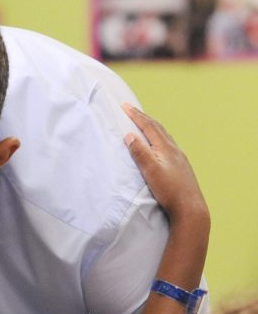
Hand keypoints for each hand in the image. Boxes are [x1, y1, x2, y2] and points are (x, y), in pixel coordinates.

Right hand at [123, 104, 209, 227]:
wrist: (189, 207)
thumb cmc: (169, 190)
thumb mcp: (150, 170)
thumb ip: (140, 152)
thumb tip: (130, 135)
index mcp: (165, 148)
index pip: (149, 126)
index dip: (136, 115)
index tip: (125, 106)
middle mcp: (174, 149)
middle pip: (158, 128)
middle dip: (144, 118)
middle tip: (132, 110)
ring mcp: (179, 158)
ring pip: (164, 136)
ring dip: (152, 127)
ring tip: (144, 123)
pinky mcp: (181, 167)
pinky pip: (168, 145)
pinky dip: (159, 138)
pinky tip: (159, 145)